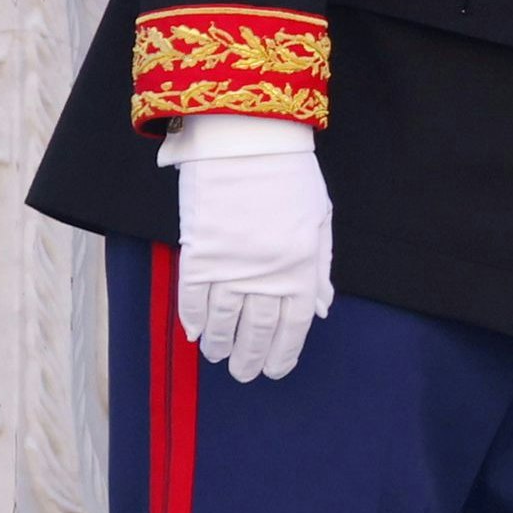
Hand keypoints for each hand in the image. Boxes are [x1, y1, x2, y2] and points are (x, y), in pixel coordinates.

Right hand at [161, 115, 337, 380]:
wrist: (248, 138)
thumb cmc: (290, 175)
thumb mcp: (318, 219)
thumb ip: (318, 267)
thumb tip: (319, 308)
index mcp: (301, 265)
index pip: (293, 324)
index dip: (283, 352)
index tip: (274, 370)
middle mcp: (267, 272)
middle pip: (258, 328)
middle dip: (250, 355)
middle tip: (243, 373)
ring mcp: (231, 264)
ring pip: (224, 318)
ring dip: (220, 342)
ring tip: (218, 356)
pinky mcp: (199, 251)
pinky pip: (193, 296)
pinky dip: (193, 319)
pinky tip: (195, 334)